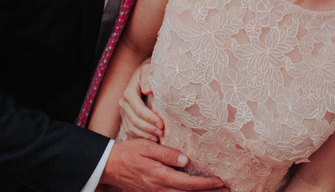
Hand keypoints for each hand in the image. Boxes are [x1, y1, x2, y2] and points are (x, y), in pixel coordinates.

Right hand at [101, 139, 228, 190]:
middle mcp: (159, 188)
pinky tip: (193, 191)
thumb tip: (186, 160)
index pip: (188, 183)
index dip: (206, 184)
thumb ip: (167, 154)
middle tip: (227, 190)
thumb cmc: (127, 153)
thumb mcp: (147, 147)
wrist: (108, 166)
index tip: (221, 181)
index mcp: (160, 176)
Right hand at [120, 59, 162, 141]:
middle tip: (162, 133)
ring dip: (145, 134)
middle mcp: (123, 103)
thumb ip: (147, 77)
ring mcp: (123, 111)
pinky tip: (151, 138)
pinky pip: (130, 129)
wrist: (143, 72)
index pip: (139, 110)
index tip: (162, 124)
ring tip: (158, 138)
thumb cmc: (149, 70)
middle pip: (135, 121)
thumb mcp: (148, 69)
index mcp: (129, 93)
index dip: (150, 119)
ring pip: (131, 127)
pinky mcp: (125, 116)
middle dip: (149, 129)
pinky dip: (140, 136)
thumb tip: (148, 90)